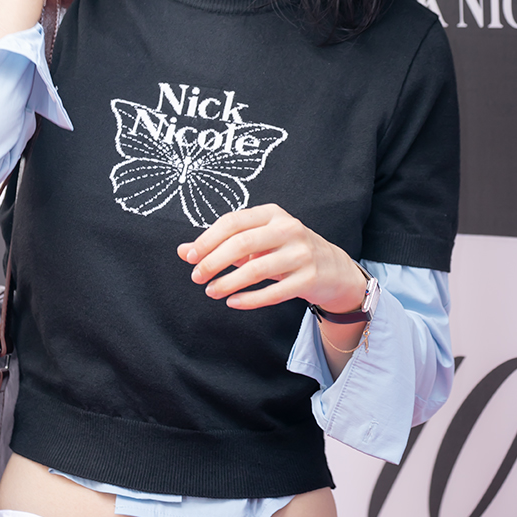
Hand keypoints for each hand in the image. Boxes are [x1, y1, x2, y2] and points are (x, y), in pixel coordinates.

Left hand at [176, 204, 365, 312]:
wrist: (334, 269)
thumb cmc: (286, 251)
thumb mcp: (256, 241)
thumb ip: (221, 244)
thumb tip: (183, 251)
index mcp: (272, 214)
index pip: (233, 222)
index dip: (208, 239)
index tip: (190, 257)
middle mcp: (289, 229)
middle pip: (242, 243)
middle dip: (214, 261)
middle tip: (197, 277)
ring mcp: (302, 253)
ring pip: (257, 269)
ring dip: (229, 282)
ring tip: (212, 291)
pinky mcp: (310, 278)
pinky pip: (274, 292)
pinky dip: (250, 299)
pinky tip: (233, 302)